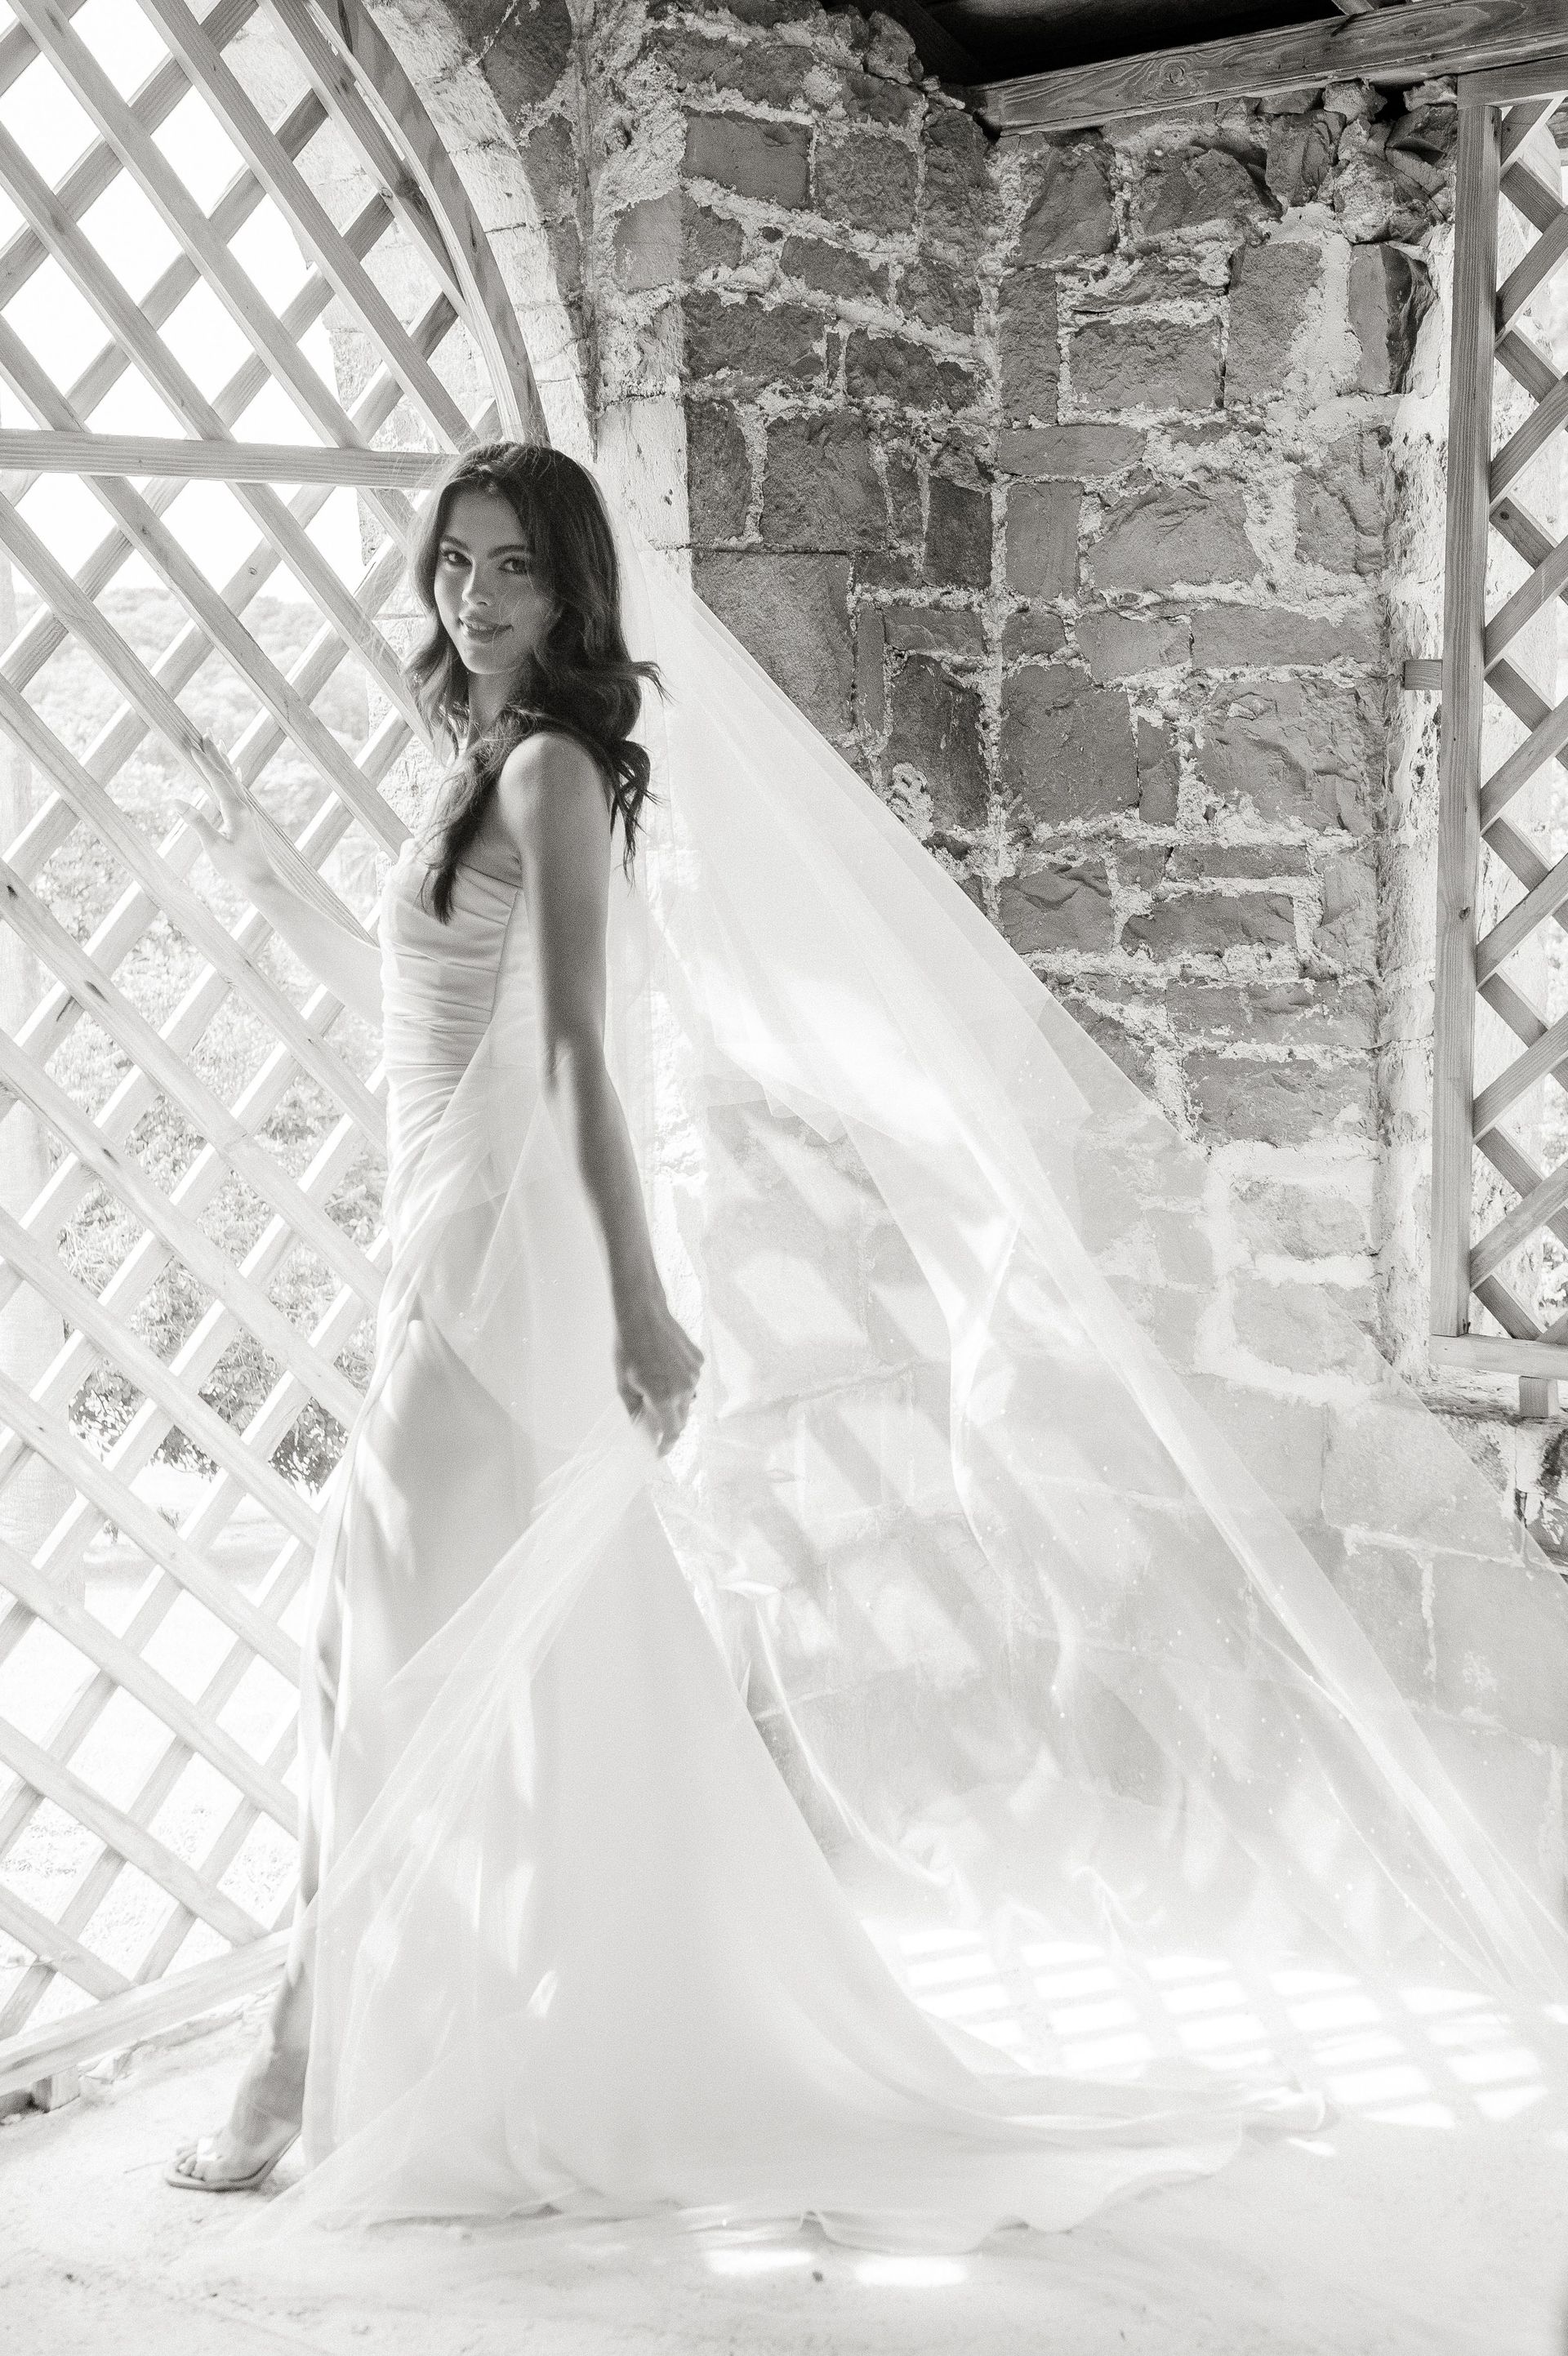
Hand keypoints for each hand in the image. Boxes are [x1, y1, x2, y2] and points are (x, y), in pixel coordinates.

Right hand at [179, 750, 275, 899]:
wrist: (261, 881)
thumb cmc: (236, 867)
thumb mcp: (213, 846)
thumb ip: (196, 822)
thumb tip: (175, 800)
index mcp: (235, 810)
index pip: (216, 779)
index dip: (203, 762)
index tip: (191, 744)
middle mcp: (244, 806)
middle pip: (227, 773)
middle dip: (215, 753)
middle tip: (205, 732)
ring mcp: (247, 811)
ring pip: (234, 779)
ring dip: (224, 761)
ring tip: (217, 744)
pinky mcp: (248, 818)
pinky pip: (240, 790)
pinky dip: (235, 776)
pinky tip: (236, 771)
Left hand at [614, 1289, 703, 1456]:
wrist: (643, 1315)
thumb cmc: (629, 1348)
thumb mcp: (623, 1384)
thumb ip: (635, 1410)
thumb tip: (641, 1426)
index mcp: (664, 1396)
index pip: (672, 1432)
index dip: (666, 1445)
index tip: (660, 1451)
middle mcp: (684, 1387)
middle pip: (682, 1418)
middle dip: (670, 1424)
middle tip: (655, 1422)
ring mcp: (694, 1373)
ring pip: (687, 1398)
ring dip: (675, 1401)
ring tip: (657, 1384)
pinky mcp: (698, 1360)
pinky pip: (691, 1379)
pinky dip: (680, 1381)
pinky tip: (666, 1367)